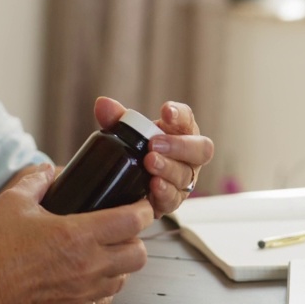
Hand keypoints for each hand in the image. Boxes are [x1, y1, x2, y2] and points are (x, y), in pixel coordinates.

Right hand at [0, 165, 152, 302]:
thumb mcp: (14, 201)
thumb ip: (36, 180)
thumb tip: (48, 169)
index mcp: (76, 234)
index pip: (132, 221)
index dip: (142, 209)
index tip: (140, 202)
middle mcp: (87, 264)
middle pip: (139, 253)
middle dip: (137, 238)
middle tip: (125, 227)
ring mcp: (83, 289)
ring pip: (126, 277)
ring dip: (123, 262)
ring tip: (108, 249)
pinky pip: (107, 296)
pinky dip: (107, 283)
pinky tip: (91, 271)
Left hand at [94, 97, 213, 218]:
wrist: (128, 184)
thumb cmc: (137, 151)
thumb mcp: (126, 133)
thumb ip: (116, 118)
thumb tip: (103, 104)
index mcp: (180, 134)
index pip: (187, 120)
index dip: (180, 115)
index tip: (165, 111)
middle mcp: (189, 157)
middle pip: (201, 149)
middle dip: (179, 146)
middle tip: (155, 144)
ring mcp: (183, 180)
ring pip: (186, 174)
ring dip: (168, 168)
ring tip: (150, 163)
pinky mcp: (172, 201)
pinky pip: (174, 198)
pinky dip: (165, 191)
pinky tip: (154, 186)